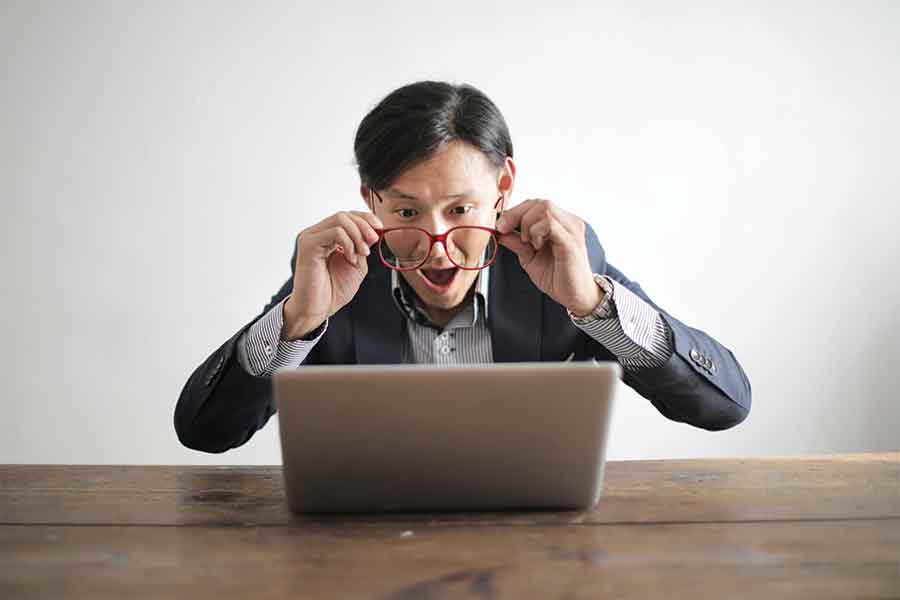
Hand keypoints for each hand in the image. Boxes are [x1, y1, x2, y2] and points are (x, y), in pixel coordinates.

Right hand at [283, 210, 382, 338]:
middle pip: (344, 215)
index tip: (380, 228)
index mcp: (327, 237)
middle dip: (364, 226)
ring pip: (340, 220)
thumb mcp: (356, 264)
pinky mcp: (308, 244)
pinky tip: (351, 258)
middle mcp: (317, 234)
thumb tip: (373, 231)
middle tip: (373, 241)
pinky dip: (348, 243)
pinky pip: (335, 232)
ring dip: (358, 235)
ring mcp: (311, 237)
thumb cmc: (333, 290)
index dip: (365, 218)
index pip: (347, 216)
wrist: (319, 308)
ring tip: (362, 253)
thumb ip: (362, 246)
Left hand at [496, 199, 601, 316]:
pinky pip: (550, 224)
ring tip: (527, 242)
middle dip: (516, 214)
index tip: (500, 226)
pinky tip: (536, 245)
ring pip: (545, 208)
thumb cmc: (557, 278)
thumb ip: (516, 243)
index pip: (536, 204)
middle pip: (539, 202)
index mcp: (560, 223)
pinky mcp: (571, 241)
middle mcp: (569, 222)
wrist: (576, 297)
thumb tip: (499, 232)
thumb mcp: (529, 258)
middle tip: (505, 230)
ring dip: (527, 223)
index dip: (515, 211)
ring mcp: (571, 230)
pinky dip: (536, 232)